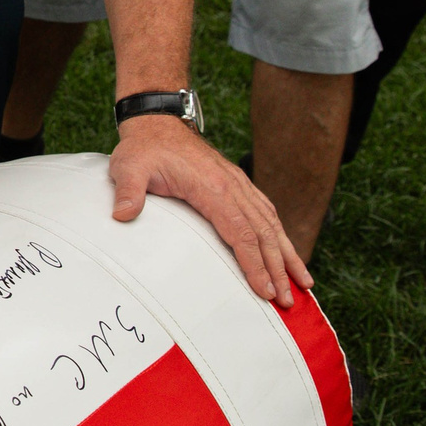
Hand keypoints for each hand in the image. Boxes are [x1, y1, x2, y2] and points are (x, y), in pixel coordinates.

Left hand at [109, 114, 310, 304]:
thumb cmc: (144, 149)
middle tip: (288, 301)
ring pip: (270, 223)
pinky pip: (265, 211)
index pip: (240, 232)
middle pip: (263, 233)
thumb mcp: (129, 167)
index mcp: (212, 187)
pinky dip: (279, 234)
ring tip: (303, 284)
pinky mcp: (237, 185)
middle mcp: (233, 187)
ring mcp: (238, 185)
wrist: (157, 123)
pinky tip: (287, 252)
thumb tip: (122, 215)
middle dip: (278, 269)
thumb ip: (128, 191)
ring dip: (287, 254)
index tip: (265, 291)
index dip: (254, 264)